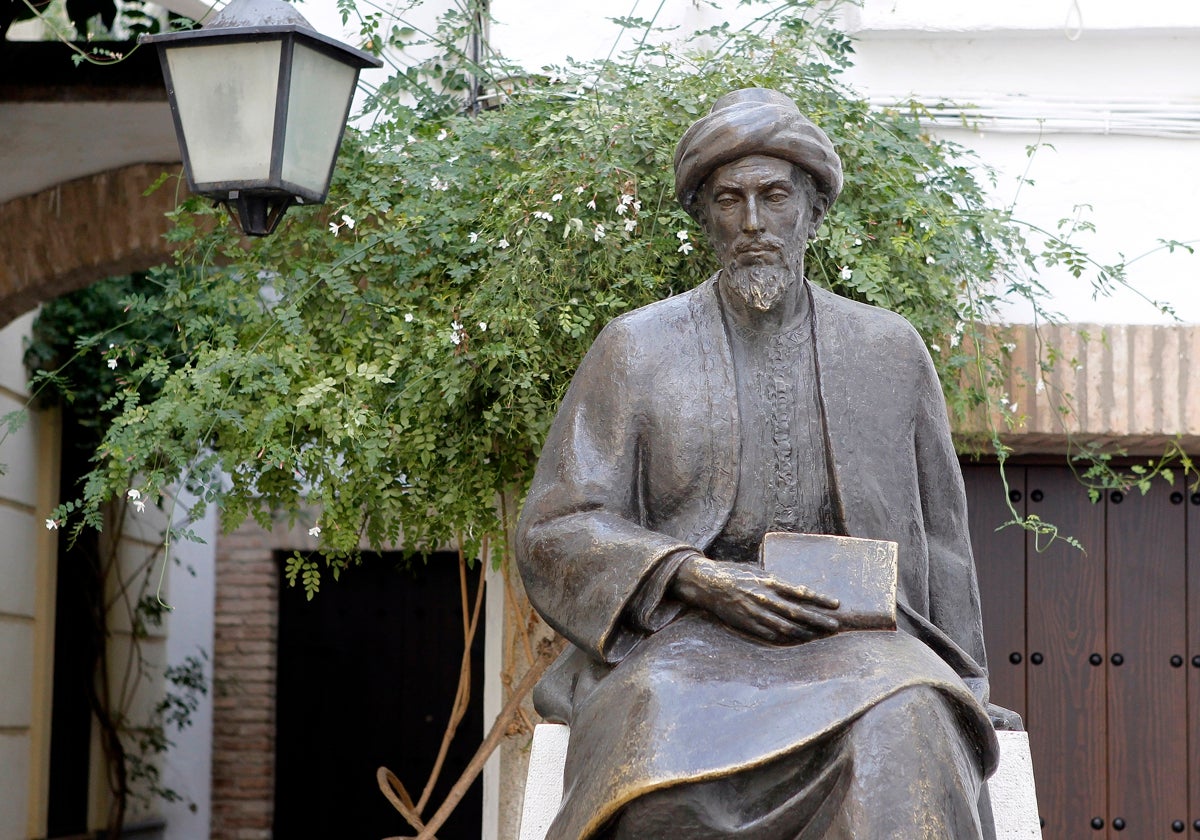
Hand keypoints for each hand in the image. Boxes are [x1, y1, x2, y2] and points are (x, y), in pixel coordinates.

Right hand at [670, 554, 839, 642]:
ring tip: (819, 636)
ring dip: (805, 632)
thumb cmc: (735, 574)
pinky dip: (785, 638)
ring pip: (786, 627)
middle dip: (819, 620)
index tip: (836, 605)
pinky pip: (770, 635)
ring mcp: (757, 613)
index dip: (820, 599)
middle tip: (835, 626)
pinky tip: (796, 641)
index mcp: (769, 581)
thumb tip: (796, 590)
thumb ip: (776, 581)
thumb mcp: (757, 571)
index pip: (801, 592)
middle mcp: (765, 598)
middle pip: (798, 612)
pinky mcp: (748, 624)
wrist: (709, 584)